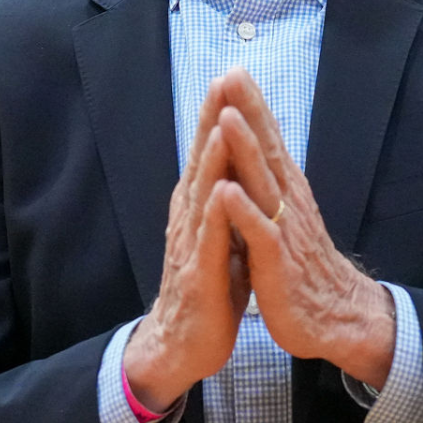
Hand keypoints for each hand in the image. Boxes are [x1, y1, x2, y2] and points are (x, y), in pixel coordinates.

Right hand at [121, 76, 247, 412]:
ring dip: (212, 156)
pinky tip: (221, 190)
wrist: (184, 344)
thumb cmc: (208, 288)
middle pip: (202, 161)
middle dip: (212, 120)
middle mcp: (190, 218)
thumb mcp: (220, 237)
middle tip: (222, 79)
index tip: (231, 78)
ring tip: (222, 119)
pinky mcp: (200, 274)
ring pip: (203, 192)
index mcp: (199, 208)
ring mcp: (192, 244)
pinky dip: (216, 212)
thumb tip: (238, 170)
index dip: (219, 116)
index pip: (210, 154)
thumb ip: (226, 204)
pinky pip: (209, 238)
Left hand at [216, 68, 395, 388]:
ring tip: (227, 117)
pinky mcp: (279, 263)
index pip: (268, 141)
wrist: (336, 318)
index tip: (234, 71)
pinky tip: (227, 192)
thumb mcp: (285, 219)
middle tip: (233, 75)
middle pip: (267, 149)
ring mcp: (285, 231)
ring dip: (246, 149)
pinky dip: (243, 212)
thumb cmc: (304, 269)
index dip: (251, 106)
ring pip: (264, 184)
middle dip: (248, 111)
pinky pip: (261, 234)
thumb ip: (271, 186)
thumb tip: (256, 152)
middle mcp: (289, 203)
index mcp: (287, 193)